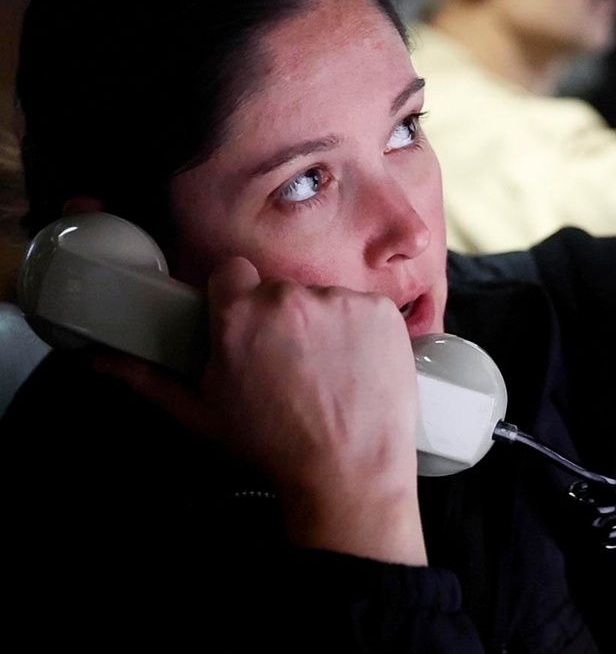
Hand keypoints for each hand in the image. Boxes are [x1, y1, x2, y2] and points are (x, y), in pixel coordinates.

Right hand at [95, 256, 426, 564]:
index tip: (249, 328)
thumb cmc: (272, 448)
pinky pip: (364, 308)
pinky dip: (362, 331)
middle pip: (280, 291)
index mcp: (238, 315)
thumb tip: (102, 362)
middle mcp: (289, 298)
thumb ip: (149, 380)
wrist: (349, 474)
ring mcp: (341, 301)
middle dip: (281, 320)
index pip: (232, 273)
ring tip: (327, 374)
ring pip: (324, 300)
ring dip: (324, 325)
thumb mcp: (201, 415)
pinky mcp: (382, 310)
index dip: (238, 300)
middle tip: (290, 366)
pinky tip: (356, 369)